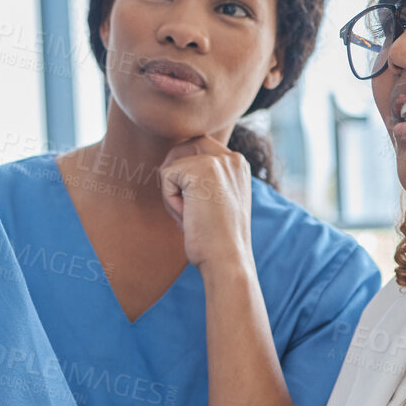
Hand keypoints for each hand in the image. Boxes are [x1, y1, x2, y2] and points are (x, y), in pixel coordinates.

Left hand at [158, 138, 251, 270]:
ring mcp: (217, 161)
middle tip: (181, 202)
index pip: (201, 147)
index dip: (186, 169)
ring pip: (173, 165)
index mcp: (239, 165)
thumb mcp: (217, 202)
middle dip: (174, 169)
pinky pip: (166, 177)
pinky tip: (188, 217)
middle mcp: (232, 158)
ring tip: (189, 215)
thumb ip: (203, 181)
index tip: (191, 199)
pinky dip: (170, 200)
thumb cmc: (217, 239)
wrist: (227, 259)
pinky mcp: (199, 169)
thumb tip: (167, 168)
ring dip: (173, 193)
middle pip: (186, 145)